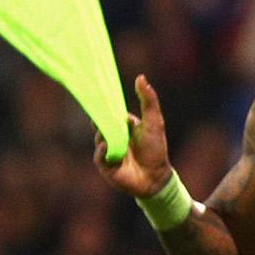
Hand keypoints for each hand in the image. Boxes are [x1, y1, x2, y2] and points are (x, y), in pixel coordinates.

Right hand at [93, 74, 172, 197]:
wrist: (156, 177)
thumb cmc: (156, 149)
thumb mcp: (153, 121)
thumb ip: (148, 100)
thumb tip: (140, 77)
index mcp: (121, 125)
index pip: (108, 112)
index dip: (103, 104)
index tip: (97, 94)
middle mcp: (112, 137)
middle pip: (100, 124)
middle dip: (99, 118)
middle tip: (99, 109)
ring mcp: (107, 151)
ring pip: (98, 138)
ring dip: (103, 134)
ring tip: (111, 133)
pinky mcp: (105, 166)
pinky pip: (99, 156)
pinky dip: (102, 150)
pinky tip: (107, 144)